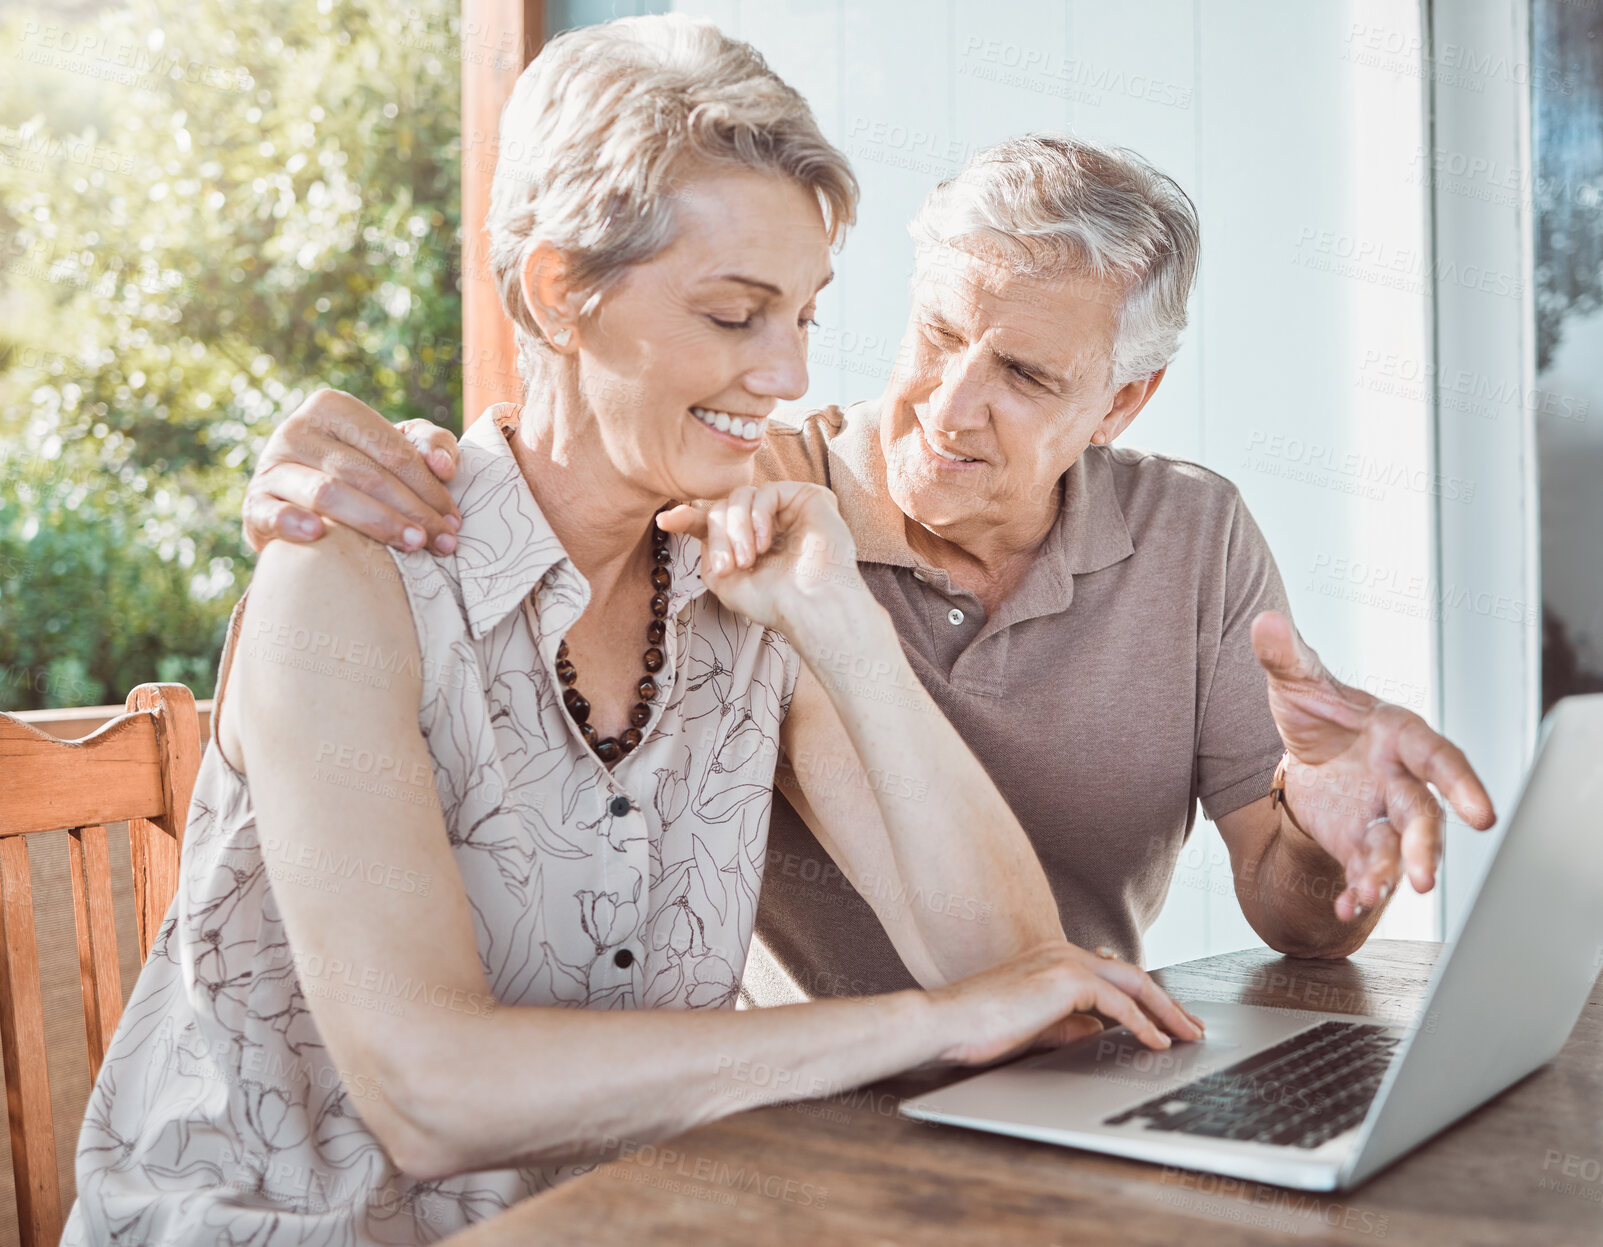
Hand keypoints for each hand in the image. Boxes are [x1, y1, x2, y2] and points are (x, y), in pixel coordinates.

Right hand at [241, 389, 462, 554]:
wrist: (302, 505)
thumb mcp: (397, 450)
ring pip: (328, 493)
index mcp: (333, 408)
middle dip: (411, 510)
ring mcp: (271, 466)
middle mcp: (297, 429)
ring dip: (375, 521)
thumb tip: (444, 465)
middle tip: (443, 542)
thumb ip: (430, 445)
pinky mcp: (253, 503)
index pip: (391, 449)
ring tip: (413, 545)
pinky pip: (272, 512)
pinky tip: (318, 535)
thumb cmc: (362, 472)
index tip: (456, 521)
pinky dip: (293, 522)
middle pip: (365, 473)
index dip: (429, 487)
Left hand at [657, 482, 866, 636]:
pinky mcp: (807, 497)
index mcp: (750, 540)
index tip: (665, 521)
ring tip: (746, 560)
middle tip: (728, 567)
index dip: (688, 518)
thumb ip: (707, 548)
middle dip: (719, 536)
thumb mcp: (724, 580)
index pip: (715, 520)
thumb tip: (689, 518)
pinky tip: (764, 543)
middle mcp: (768, 522)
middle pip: (724, 507)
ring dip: (735, 529)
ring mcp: (788, 508)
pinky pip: (766, 492)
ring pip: (741, 497)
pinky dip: (756, 517)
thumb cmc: (774, 602)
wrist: (811, 608)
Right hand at [927, 942, 1205, 1066]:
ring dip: (1167, 1012)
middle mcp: (1063, 952)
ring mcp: (1065, 962)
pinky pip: (1119, 1004)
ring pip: (1134, 984)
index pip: (1113, 976)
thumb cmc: (977, 1026)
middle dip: (1168, 1003)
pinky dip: (1144, 1024)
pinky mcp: (1065, 980)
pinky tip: (1157, 1043)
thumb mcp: (1034, 1027)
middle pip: (1133, 975)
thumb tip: (1098, 1033)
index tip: (1167, 1021)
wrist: (944, 1022)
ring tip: (1187, 1035)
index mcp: (1053, 957)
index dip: (1146, 999)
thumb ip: (1067, 1025)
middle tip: (1192, 1027)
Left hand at [1251, 610, 1495, 920]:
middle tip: (1422, 879)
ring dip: (1390, 873)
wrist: (1302, 748)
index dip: (1461, 784)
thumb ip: (1285, 655)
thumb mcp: (1296, 679)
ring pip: (1398, 848)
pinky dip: (1358, 889)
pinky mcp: (1360, 843)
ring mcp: (1382, 815)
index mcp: (1398, 734)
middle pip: (1422, 815)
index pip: (1436, 757)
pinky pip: (1367, 869)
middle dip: (1425, 847)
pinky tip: (1345, 905)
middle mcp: (1400, 778)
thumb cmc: (1316, 707)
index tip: (1482, 815)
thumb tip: (1264, 624)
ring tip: (1371, 894)